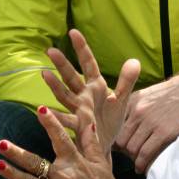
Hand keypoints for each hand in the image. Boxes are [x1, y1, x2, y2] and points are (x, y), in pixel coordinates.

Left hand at [0, 104, 126, 178]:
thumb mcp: (101, 163)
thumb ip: (91, 142)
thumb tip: (88, 121)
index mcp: (75, 162)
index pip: (60, 139)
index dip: (51, 123)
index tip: (40, 110)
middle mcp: (63, 176)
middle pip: (35, 162)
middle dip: (17, 153)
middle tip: (1, 144)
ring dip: (12, 174)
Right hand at [44, 29, 139, 155]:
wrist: (104, 147)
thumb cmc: (110, 122)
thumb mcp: (123, 100)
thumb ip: (127, 81)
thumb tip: (134, 60)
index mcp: (96, 87)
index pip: (88, 64)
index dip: (81, 49)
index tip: (73, 32)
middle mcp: (85, 96)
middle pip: (72, 77)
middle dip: (62, 65)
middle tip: (50, 50)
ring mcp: (79, 111)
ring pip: (65, 96)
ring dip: (54, 86)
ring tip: (44, 74)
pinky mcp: (78, 127)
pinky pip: (66, 120)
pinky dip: (56, 117)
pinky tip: (45, 112)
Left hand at [114, 72, 178, 172]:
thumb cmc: (171, 95)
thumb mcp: (147, 95)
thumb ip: (132, 108)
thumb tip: (119, 125)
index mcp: (133, 102)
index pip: (115, 127)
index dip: (116, 140)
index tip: (120, 147)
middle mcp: (139, 112)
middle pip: (121, 140)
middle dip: (124, 152)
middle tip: (129, 157)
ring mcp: (151, 122)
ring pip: (131, 149)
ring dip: (133, 159)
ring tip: (137, 163)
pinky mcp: (164, 132)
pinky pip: (145, 153)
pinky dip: (142, 164)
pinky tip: (142, 167)